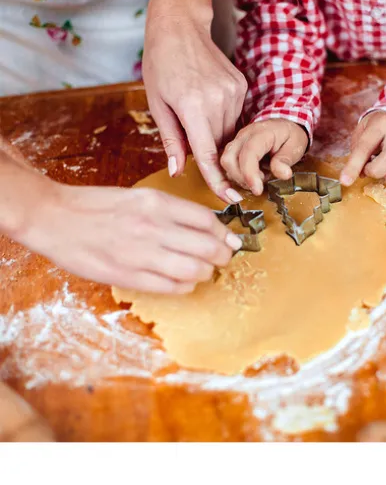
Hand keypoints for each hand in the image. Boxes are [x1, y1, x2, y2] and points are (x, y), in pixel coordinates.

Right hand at [18, 182, 242, 293]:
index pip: (208, 220)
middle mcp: (153, 227)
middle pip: (208, 247)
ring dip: (207, 273)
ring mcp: (141, 253)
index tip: (231, 240)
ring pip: (194, 270)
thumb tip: (208, 227)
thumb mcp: (140, 197)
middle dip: (223, 256)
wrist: (55, 217)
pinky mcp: (128, 276)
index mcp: (157, 203)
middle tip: (224, 258)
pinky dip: (186, 286)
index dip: (225, 234)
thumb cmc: (98, 205)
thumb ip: (173, 211)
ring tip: (205, 271)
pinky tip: (184, 281)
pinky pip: (171, 287)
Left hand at [143, 12, 246, 203]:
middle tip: (193, 136)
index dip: (219, 181)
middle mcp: (218, 100)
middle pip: (221, 144)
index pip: (209, 155)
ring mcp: (233, 92)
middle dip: (210, 151)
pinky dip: (223, 118)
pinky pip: (236, 116)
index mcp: (193, 106)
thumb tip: (178, 172)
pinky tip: (207, 101)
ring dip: (217, 134)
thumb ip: (171, 140)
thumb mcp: (157, 104)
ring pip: (230, 131)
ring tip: (197, 112)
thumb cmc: (161, 64)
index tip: (230, 200)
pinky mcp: (241, 86)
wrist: (180, 27)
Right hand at [220, 119, 308, 194]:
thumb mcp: (295, 146)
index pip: (248, 153)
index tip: (257, 190)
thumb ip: (285, 160)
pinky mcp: (234, 150)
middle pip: (229, 159)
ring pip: (226, 164)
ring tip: (259, 179)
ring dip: (239, 178)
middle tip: (259, 185)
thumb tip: (283, 174)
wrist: (284, 126)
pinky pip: (228, 166)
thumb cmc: (289, 135)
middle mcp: (244, 136)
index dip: (250, 174)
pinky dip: (237, 177)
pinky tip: (252, 178)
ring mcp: (237, 142)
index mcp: (261, 133)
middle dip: (241, 179)